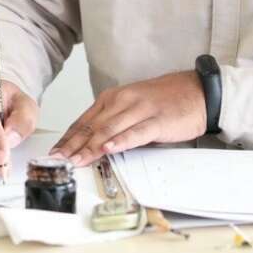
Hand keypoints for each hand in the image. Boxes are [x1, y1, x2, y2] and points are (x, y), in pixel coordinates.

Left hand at [51, 70, 205, 166]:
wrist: (196, 91)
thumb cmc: (164, 101)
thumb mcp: (132, 108)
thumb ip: (113, 122)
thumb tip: (92, 144)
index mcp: (113, 98)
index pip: (84, 121)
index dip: (68, 138)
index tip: (55, 152)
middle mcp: (122, 101)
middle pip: (92, 126)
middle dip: (73, 145)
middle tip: (58, 161)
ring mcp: (139, 109)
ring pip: (109, 129)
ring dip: (90, 147)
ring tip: (76, 160)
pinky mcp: (157, 120)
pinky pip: (136, 132)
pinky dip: (120, 141)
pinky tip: (109, 149)